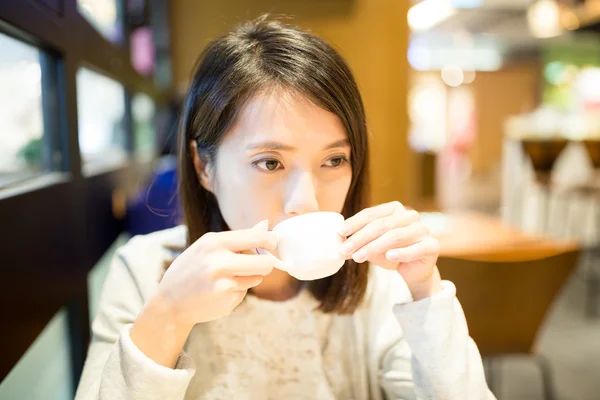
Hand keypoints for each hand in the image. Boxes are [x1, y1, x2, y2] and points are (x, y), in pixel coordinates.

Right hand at [156, 220, 281, 327]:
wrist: (170, 301)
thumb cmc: (192, 269)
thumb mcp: (207, 247)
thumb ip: (236, 239)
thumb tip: (265, 227)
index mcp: (214, 242)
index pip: (256, 237)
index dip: (270, 241)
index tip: (274, 243)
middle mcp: (219, 262)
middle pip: (264, 263)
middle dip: (267, 264)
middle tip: (260, 265)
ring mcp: (223, 283)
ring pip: (256, 278)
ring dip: (249, 278)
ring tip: (226, 279)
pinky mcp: (226, 300)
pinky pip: (245, 292)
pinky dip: (237, 291)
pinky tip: (220, 292)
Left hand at [340, 201, 441, 299]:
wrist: (413, 270)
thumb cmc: (390, 253)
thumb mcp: (371, 246)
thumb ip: (358, 241)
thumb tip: (339, 240)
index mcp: (394, 209)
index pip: (371, 214)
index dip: (354, 223)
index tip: (340, 233)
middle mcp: (410, 215)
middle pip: (381, 225)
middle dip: (360, 238)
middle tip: (345, 250)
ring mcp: (423, 229)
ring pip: (395, 236)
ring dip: (374, 247)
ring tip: (359, 257)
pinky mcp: (432, 245)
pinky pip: (415, 248)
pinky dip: (401, 253)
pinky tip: (390, 257)